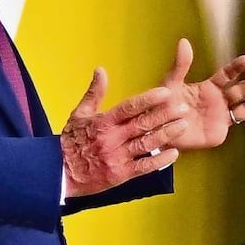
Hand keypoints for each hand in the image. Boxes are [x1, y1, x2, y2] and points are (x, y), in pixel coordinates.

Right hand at [61, 67, 187, 197]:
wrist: (60, 173)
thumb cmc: (71, 141)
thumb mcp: (79, 114)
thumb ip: (94, 92)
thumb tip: (100, 69)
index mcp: (103, 122)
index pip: (129, 107)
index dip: (148, 99)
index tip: (166, 92)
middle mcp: (112, 139)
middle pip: (142, 124)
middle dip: (165, 115)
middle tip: (183, 107)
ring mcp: (117, 157)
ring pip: (146, 144)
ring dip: (167, 134)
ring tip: (183, 125)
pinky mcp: (121, 174)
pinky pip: (144, 166)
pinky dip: (160, 160)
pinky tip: (174, 154)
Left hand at [161, 38, 244, 150]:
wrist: (160, 131)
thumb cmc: (163, 106)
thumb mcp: (170, 84)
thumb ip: (180, 65)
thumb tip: (184, 41)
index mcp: (208, 87)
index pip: (226, 75)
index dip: (237, 67)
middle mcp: (218, 99)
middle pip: (240, 89)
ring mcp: (221, 115)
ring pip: (244, 105)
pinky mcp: (221, 129)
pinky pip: (239, 119)